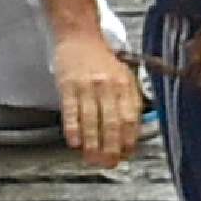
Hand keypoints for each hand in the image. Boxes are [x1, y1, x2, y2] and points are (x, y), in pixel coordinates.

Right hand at [48, 24, 146, 167]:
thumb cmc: (102, 59)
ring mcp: (88, 86)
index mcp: (125, 85)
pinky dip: (73, 129)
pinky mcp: (68, 86)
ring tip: (92, 159)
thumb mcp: (124, 76)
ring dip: (92, 144)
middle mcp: (109, 86)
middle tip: (108, 164)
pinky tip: (75, 143)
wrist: (79, 36)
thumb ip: (129, 100)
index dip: (129, 139)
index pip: (131, 118)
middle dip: (111, 147)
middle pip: (112, 122)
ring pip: (92, 120)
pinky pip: (71, 111)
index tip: (125, 155)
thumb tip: (132, 131)